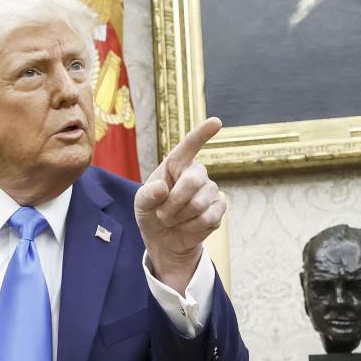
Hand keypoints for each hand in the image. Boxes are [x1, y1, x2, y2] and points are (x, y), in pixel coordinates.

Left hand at [135, 117, 226, 292]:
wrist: (163, 238)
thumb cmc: (152, 213)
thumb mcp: (141, 204)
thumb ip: (147, 195)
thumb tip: (162, 188)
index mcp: (176, 165)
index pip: (189, 146)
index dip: (202, 133)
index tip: (216, 122)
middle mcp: (197, 173)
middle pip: (194, 180)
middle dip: (174, 202)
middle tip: (162, 214)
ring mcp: (211, 190)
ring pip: (199, 204)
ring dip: (179, 217)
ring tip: (172, 219)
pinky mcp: (220, 208)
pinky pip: (207, 217)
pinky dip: (190, 226)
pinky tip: (186, 225)